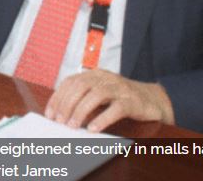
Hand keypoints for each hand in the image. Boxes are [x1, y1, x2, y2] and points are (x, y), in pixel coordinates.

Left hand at [44, 69, 173, 132]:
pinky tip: (94, 128)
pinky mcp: (132, 102)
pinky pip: (116, 108)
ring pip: (96, 95)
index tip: (50, 114)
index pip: (71, 81)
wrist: (152, 99)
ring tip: (73, 126)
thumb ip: (84, 98)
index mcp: (95, 74)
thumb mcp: (100, 94)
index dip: (58, 97)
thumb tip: (61, 113)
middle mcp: (106, 78)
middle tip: (60, 121)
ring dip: (81, 111)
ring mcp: (119, 88)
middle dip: (67, 104)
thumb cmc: (121, 98)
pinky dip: (103, 118)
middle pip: (81, 86)